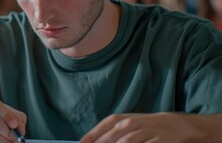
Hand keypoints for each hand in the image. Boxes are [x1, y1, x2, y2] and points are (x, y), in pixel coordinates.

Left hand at [81, 113, 204, 142]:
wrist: (173, 125)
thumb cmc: (142, 125)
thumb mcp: (125, 124)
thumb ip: (108, 132)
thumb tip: (88, 142)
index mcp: (120, 119)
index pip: (102, 128)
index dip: (91, 137)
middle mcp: (131, 124)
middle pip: (112, 138)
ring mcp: (144, 132)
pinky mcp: (157, 142)